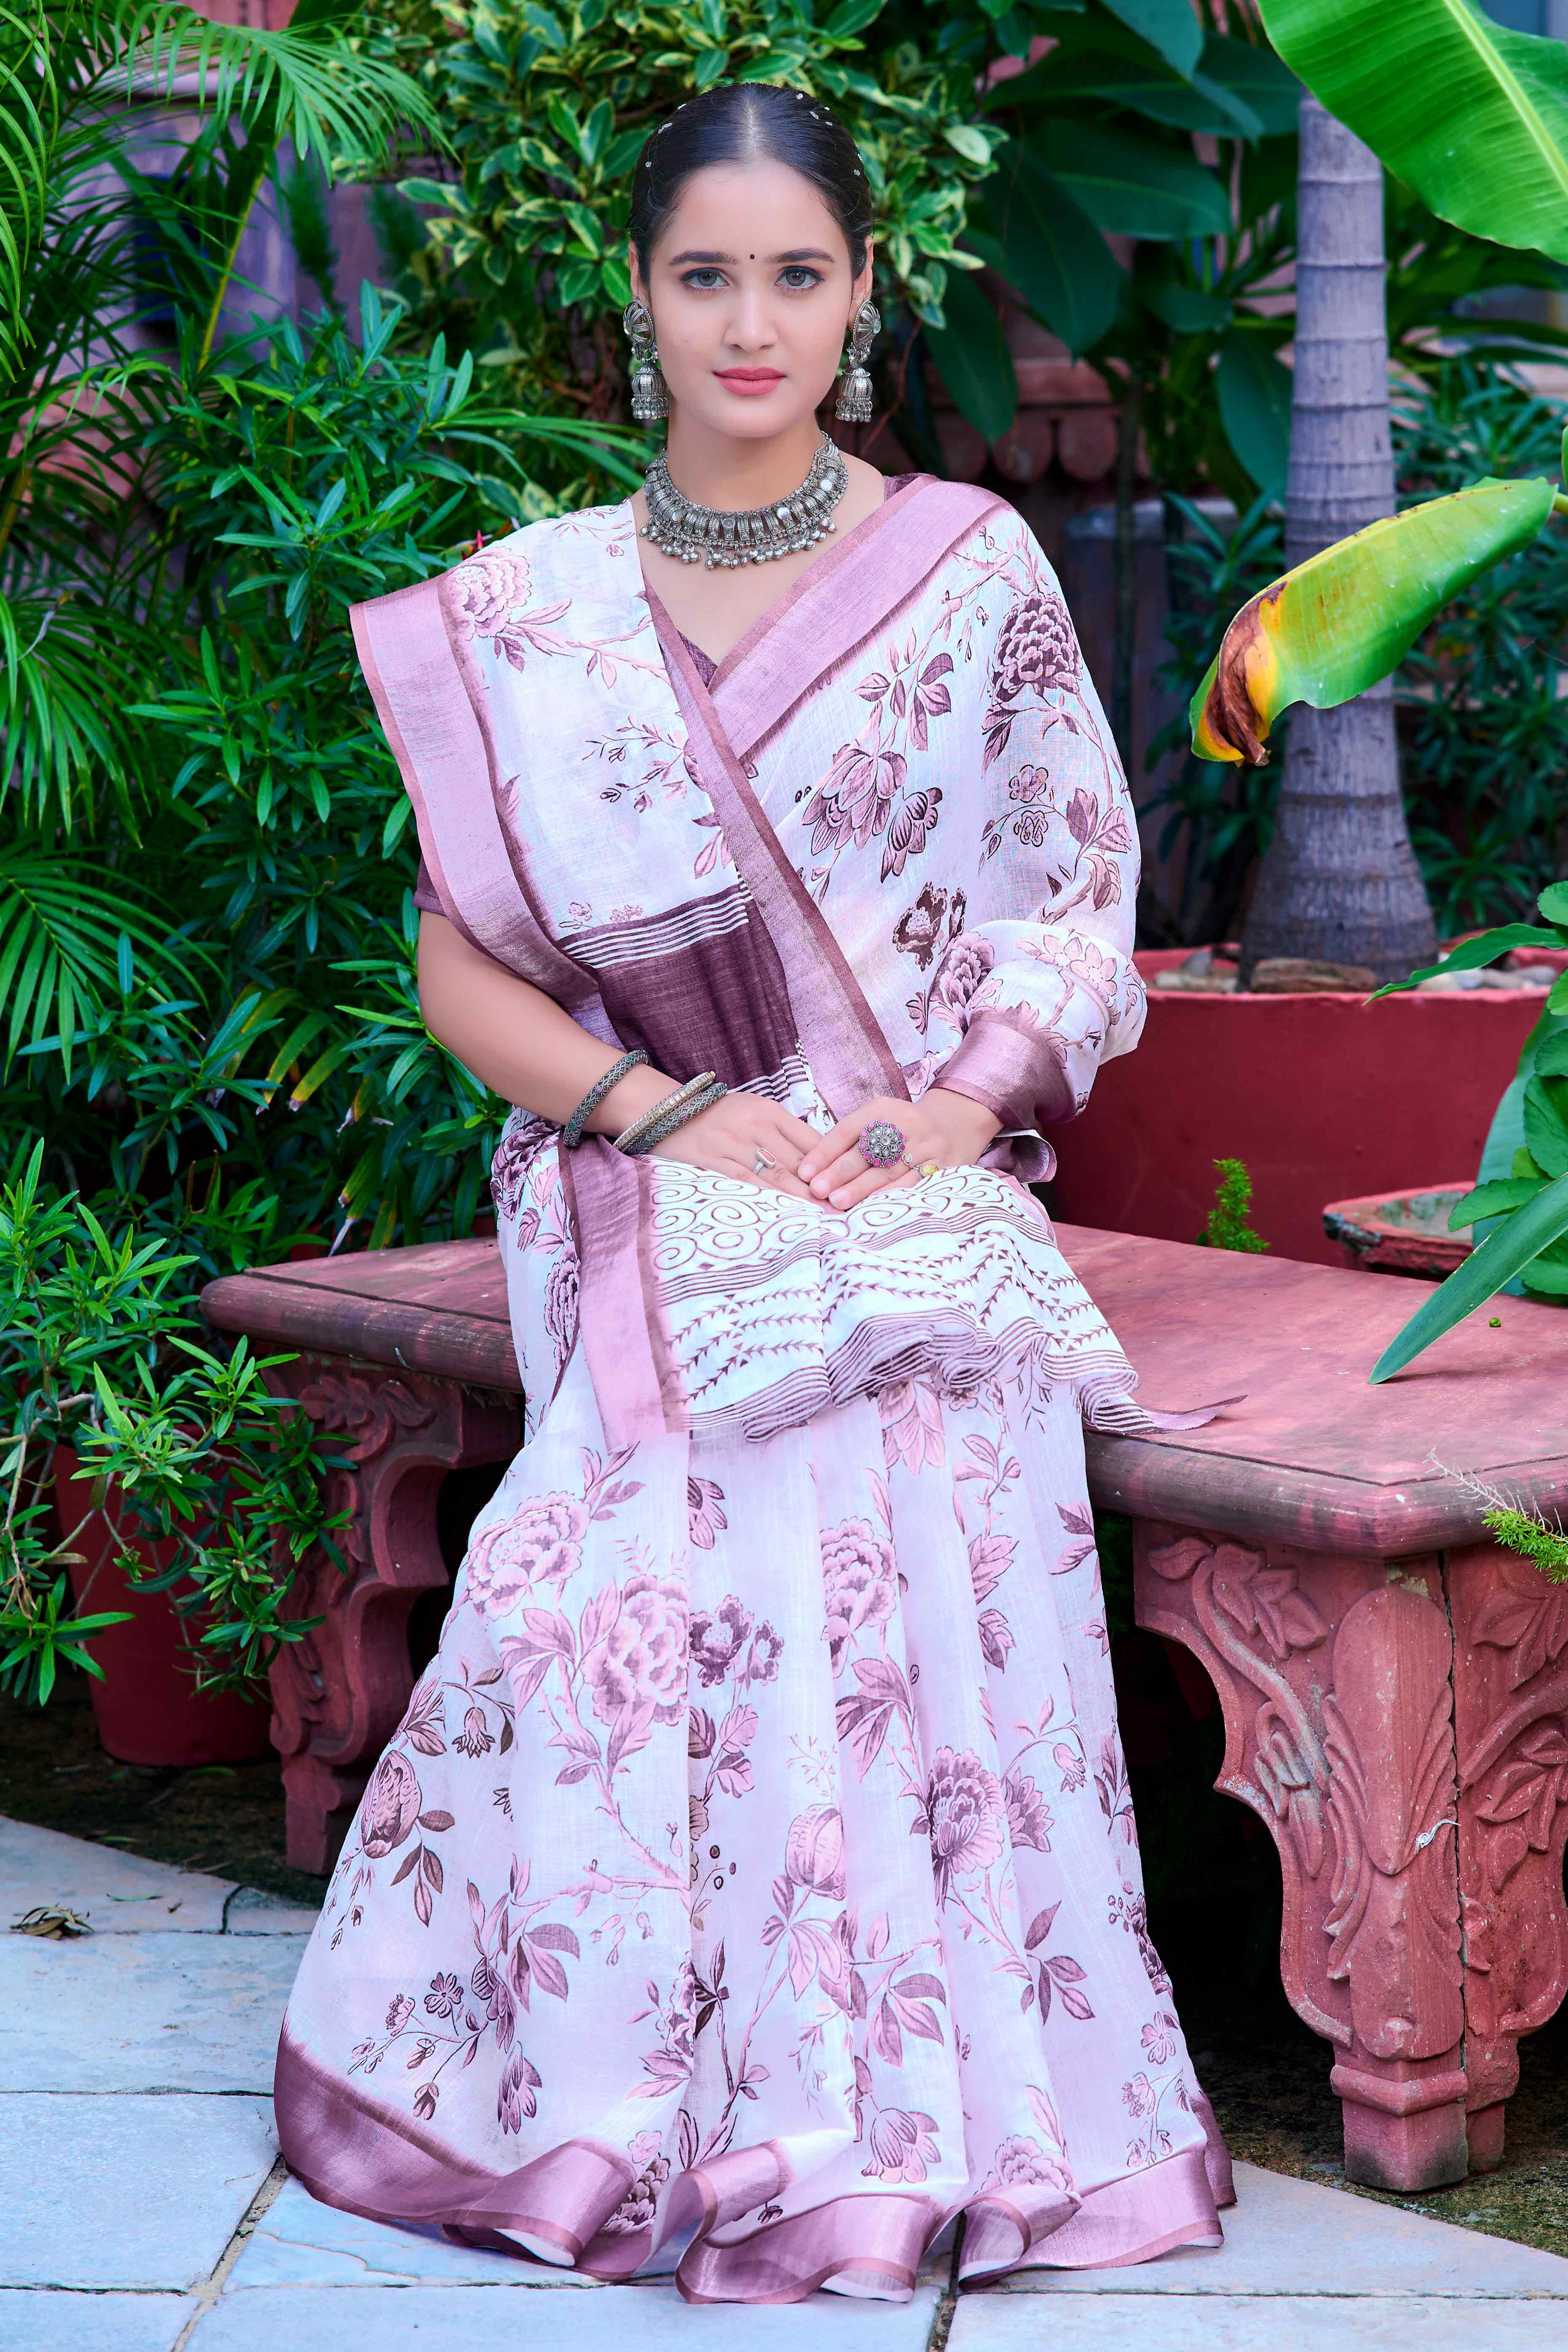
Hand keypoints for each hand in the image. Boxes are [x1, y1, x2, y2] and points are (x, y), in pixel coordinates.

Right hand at [650, 1091, 827, 1202]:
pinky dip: (767, 1197)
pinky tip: (783, 1211)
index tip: (848, 1184)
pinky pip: (745, 1181)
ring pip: (775, 1173)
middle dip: (822, 1186)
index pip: (810, 1139)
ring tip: (822, 1214)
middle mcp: (755, 1125)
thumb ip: (782, 1130)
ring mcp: (733, 1143)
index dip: (831, 1164)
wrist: (668, 1110)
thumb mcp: (753, 1110)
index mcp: (769, 1111)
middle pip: (797, 1160)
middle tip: (844, 1208)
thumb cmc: (717, 1115)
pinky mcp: (712, 1160)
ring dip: (801, 1197)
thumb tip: (817, 1156)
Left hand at [797, 1089, 1001, 1208]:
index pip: (848, 1129)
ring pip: (889, 1170)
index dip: (825, 1151)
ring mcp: (926, 1147)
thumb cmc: (903, 1127)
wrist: (957, 1124)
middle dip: (840, 1172)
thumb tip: (814, 1166)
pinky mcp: (942, 1167)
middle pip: (868, 1150)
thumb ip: (852, 1137)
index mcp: (883, 1109)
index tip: (804, 1172)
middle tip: (817, 1189)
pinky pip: (912, 1185)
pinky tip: (872, 1209)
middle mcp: (906, 1124)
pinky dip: (890, 1197)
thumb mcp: (879, 1118)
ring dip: (862, 1189)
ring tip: (838, 1202)